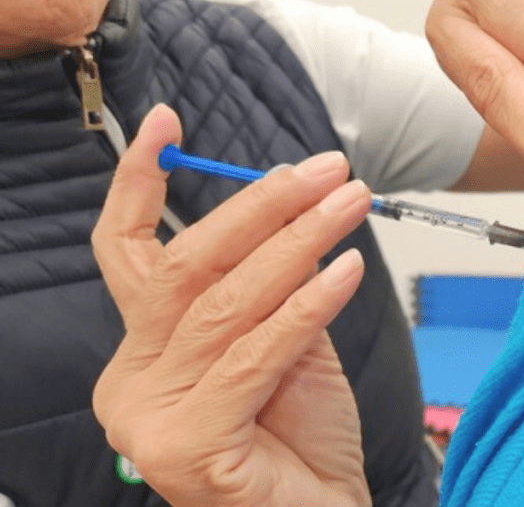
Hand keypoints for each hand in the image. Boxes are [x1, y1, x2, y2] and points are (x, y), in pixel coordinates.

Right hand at [91, 104, 371, 506]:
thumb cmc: (304, 440)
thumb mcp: (287, 344)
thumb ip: (273, 286)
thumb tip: (290, 212)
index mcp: (143, 351)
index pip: (128, 254)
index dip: (142, 184)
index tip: (166, 122)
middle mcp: (131, 380)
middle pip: (184, 267)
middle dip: (260, 206)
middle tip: (326, 169)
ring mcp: (149, 417)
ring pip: (225, 303)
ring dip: (297, 242)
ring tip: (350, 203)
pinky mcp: (186, 446)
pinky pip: (255, 353)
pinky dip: (307, 305)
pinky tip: (346, 268)